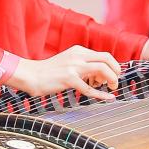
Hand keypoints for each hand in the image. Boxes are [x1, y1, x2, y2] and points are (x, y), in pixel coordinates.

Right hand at [7, 45, 121, 100]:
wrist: (31, 75)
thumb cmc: (48, 72)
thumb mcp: (68, 61)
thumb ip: (82, 64)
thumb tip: (99, 74)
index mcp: (78, 50)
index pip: (104, 55)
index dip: (113, 67)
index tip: (112, 77)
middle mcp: (78, 55)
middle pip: (107, 59)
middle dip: (116, 71)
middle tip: (114, 83)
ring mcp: (73, 66)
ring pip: (102, 70)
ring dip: (111, 80)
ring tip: (110, 89)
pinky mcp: (68, 78)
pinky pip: (90, 88)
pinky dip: (102, 95)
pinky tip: (108, 98)